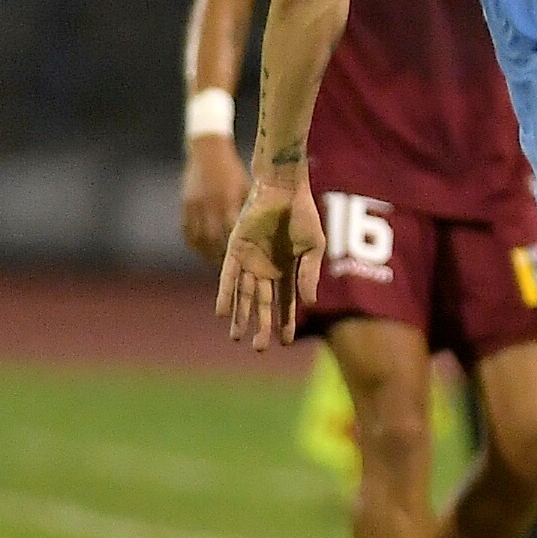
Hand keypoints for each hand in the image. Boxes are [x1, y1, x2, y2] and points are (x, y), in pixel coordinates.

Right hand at [179, 137, 251, 267]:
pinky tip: (204, 252)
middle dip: (220, 257)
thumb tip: (263, 235)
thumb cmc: (235, 172)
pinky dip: (195, 245)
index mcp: (229, 200)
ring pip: (198, 239)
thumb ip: (250, 210)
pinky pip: (187, 232)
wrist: (208, 151)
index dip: (237, 250)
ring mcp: (193, 206)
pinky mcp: (184, 205)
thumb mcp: (247, 187)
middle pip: (213, 240)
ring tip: (217, 264)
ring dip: (206, 254)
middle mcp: (209, 205)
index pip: (232, 233)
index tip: (245, 263)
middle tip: (231, 269)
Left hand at [215, 179, 324, 350]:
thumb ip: (309, 275)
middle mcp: (267, 268)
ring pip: (244, 294)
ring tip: (236, 338)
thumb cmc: (302, 214)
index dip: (287, 322)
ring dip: (240, 316)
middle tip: (258, 349)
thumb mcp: (313, 248)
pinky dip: (226, 294)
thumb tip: (308, 304)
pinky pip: (228, 277)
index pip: (286, 302)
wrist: (284, 189)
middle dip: (261, 326)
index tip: (287, 343)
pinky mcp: (235, 250)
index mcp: (287, 269)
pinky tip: (223, 313)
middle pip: (262, 304)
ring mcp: (250, 260)